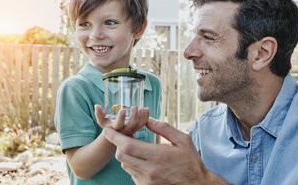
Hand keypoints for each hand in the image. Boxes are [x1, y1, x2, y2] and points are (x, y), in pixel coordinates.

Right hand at [95, 105, 148, 135]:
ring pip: (139, 125)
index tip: (122, 110)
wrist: (114, 135)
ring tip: (143, 108)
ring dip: (142, 117)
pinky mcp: (137, 128)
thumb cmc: (108, 124)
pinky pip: (143, 124)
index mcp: (115, 128)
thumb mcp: (102, 120)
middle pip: (131, 125)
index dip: (121, 118)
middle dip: (134, 116)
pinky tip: (146, 109)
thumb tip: (96, 105)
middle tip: (134, 107)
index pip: (118, 125)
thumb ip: (99, 113)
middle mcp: (124, 130)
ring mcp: (132, 130)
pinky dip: (146, 117)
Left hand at [102, 118, 226, 184]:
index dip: (114, 137)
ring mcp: (147, 181)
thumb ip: (164, 128)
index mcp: (158, 155)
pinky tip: (142, 159)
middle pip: (121, 156)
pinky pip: (131, 174)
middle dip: (118, 144)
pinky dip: (132, 165)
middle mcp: (150, 170)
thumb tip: (147, 119)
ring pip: (125, 165)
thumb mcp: (182, 139)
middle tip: (123, 135)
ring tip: (134, 146)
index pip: (128, 145)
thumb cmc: (191, 160)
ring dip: (125, 154)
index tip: (107, 129)